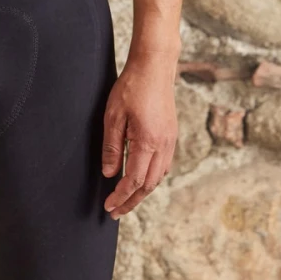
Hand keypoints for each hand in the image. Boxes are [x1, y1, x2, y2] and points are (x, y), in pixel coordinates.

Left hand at [100, 55, 177, 218]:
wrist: (155, 67)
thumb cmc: (132, 87)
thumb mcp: (113, 116)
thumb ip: (112, 146)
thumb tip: (109, 173)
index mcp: (148, 142)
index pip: (133, 180)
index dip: (120, 196)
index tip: (108, 206)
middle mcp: (163, 146)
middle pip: (148, 185)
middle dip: (132, 201)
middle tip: (115, 212)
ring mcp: (170, 141)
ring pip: (158, 177)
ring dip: (142, 192)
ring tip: (126, 200)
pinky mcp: (171, 135)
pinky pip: (163, 166)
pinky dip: (151, 178)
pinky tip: (141, 178)